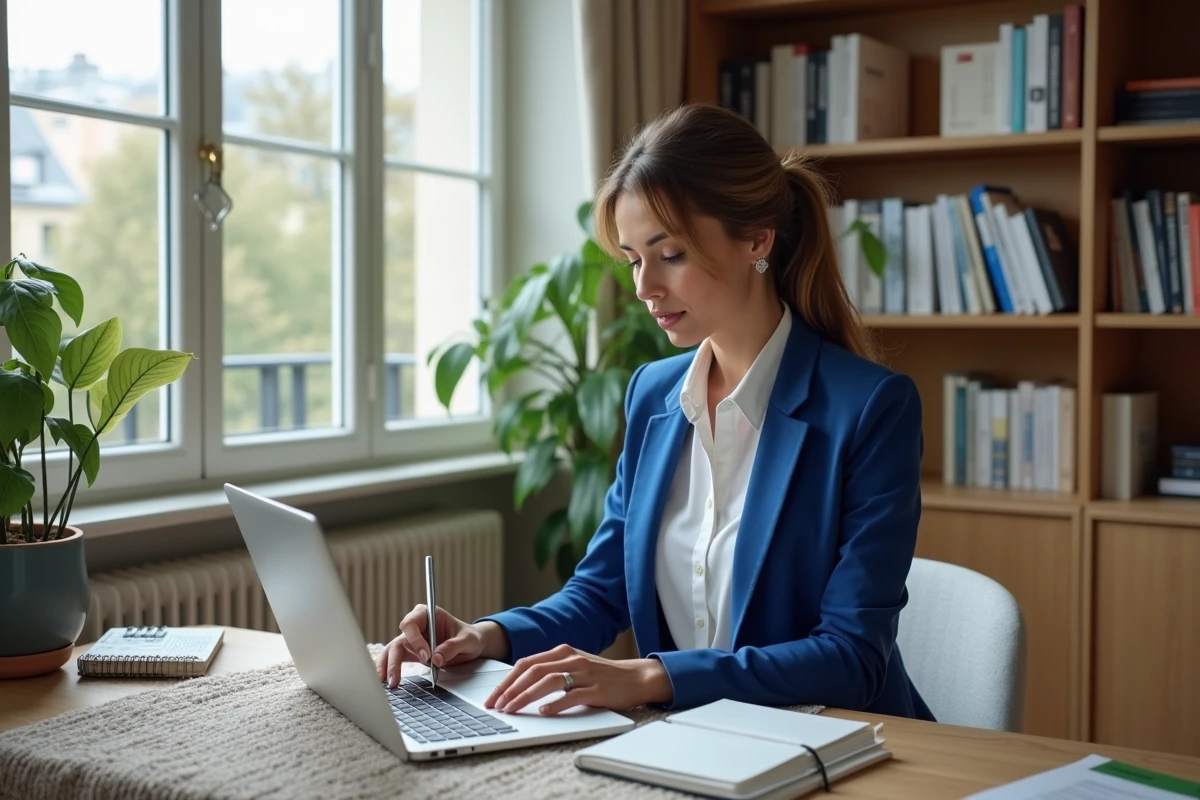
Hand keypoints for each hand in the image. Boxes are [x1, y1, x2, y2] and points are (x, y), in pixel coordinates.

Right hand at [377, 604, 482, 687]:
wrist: (470, 645)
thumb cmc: (469, 637)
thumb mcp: (467, 640)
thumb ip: (452, 647)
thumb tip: (436, 659)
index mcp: (428, 614)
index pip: (411, 623)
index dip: (415, 639)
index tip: (426, 655)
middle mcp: (416, 625)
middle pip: (399, 639)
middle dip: (395, 660)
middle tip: (397, 679)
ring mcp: (411, 639)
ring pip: (392, 651)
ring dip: (387, 667)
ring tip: (388, 684)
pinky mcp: (410, 652)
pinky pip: (394, 659)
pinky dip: (388, 669)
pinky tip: (385, 681)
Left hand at [483, 644, 673, 715]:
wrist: (636, 677)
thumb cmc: (601, 676)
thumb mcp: (574, 667)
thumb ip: (551, 671)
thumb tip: (519, 685)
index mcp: (562, 652)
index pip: (527, 663)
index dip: (507, 680)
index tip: (493, 696)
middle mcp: (571, 659)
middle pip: (533, 671)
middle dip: (510, 689)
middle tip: (496, 705)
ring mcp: (584, 673)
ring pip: (548, 681)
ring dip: (526, 696)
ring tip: (512, 709)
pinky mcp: (596, 689)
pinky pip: (572, 695)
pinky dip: (555, 703)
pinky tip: (543, 711)